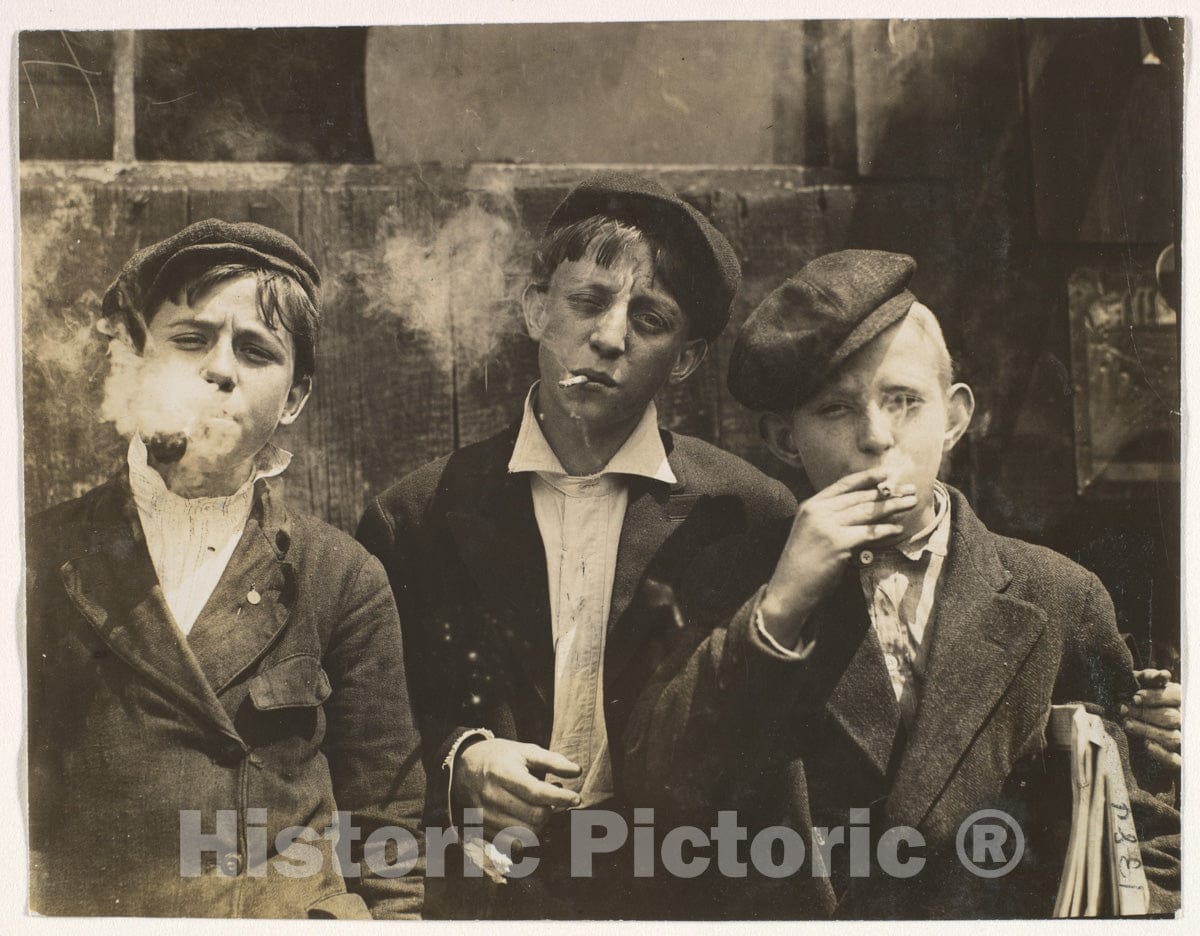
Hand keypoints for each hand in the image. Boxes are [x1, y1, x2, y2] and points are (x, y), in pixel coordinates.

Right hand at [452, 738, 581, 836]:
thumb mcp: (525, 751)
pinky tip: (529, 818)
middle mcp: (492, 796)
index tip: (576, 798)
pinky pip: (513, 842)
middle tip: (556, 800)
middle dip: (552, 810)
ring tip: (543, 807)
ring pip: (526, 833)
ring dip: (542, 824)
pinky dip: (528, 834)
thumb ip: (552, 760)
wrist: (463, 767)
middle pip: (534, 816)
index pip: (536, 792)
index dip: (560, 797)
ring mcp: (486, 815)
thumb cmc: (500, 757)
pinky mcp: (484, 829)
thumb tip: (577, 771)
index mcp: (503, 772)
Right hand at [761, 467, 916, 647]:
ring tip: (911, 503)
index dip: (867, 477)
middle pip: (860, 497)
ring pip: (867, 512)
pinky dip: (886, 530)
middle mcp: (818, 511)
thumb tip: (862, 509)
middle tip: (910, 490)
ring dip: (892, 507)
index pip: (844, 485)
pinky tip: (898, 529)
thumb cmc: (802, 564)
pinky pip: (869, 533)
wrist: (789, 588)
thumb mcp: (811, 531)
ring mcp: (828, 526)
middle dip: (888, 493)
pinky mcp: (838, 543)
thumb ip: (829, 517)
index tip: (887, 473)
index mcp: (811, 505)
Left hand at [1123, 669, 1180, 769]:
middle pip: (1171, 718)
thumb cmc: (1138, 700)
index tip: (1135, 697)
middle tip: (1124, 709)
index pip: (1176, 696)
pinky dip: (1162, 753)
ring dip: (1148, 730)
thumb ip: (1149, 677)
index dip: (1156, 697)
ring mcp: (1185, 740)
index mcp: (1181, 700)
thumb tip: (1163, 675)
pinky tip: (1146, 744)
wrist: (1133, 721)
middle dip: (1145, 714)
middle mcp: (1187, 719)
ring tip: (1127, 724)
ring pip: (1172, 737)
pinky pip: (1176, 760)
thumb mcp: (1142, 685)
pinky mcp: (1180, 760)